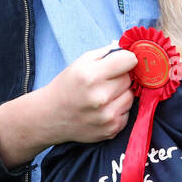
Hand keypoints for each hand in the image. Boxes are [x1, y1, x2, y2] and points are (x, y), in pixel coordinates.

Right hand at [0, 44, 136, 167]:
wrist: (50, 116)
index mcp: (91, 76)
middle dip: (120, 77)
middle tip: (105, 81)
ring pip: (130, 96)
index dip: (126, 59)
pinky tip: (104, 108)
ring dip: (121, 94)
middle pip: (129, 79)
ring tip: (104, 95)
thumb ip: (106, 53)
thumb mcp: (80, 62)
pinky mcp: (111, 130)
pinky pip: (127, 113)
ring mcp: (106, 116)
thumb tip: (130, 51)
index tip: (121, 62)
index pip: (128, 60)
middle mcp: (100, 97)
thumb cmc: (67, 86)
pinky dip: (119, 109)